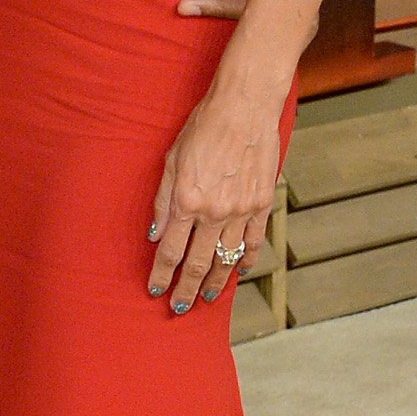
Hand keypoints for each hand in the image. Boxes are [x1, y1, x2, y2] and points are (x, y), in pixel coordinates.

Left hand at [147, 71, 284, 313]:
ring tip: (207, 298)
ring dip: (215, 282)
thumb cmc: (203, 128)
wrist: (244, 108)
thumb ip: (163, 201)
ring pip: (225, 259)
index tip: (155, 289)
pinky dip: (247, 260)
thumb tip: (156, 235)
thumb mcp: (171, 160)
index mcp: (187, 202)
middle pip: (197, 264)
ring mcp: (240, 211)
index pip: (170, 251)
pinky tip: (240, 272)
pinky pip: (253, 242)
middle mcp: (214, 213)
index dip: (161, 274)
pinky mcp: (261, 205)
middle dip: (186, 290)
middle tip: (179, 307)